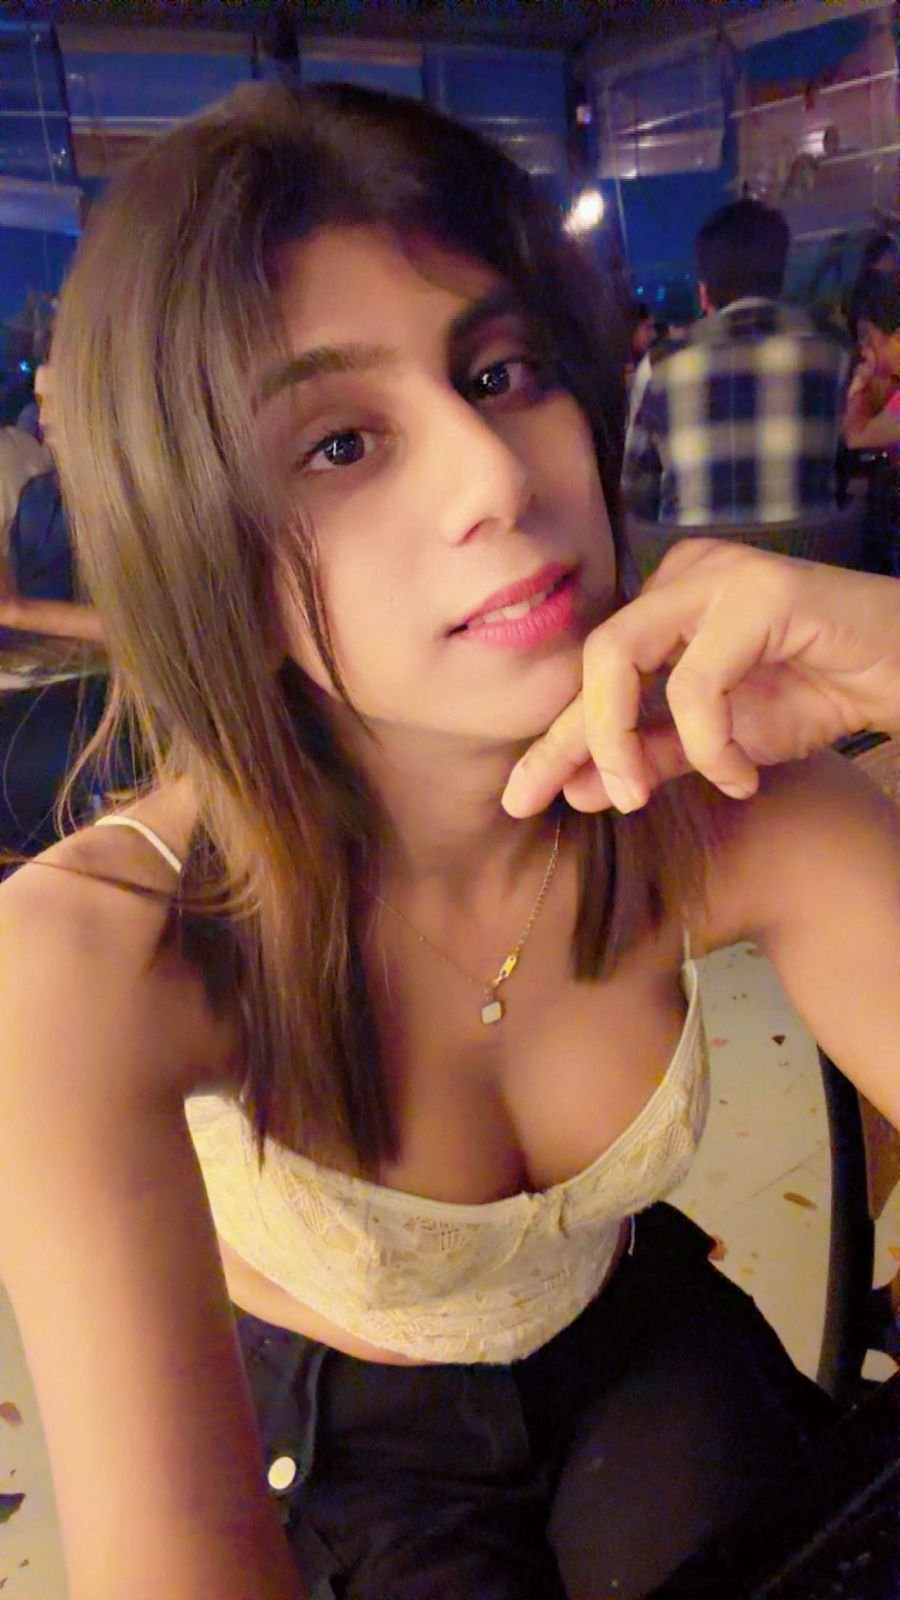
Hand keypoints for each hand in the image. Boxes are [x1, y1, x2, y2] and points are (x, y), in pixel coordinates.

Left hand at [501, 541, 899, 817]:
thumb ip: (650, 757)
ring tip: (640, 795)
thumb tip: (575, 788)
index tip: (522, 798)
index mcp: (667, 603)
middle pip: (595, 657)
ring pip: (623, 655)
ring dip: (622, 739)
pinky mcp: (759, 591)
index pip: (595, 672)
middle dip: (574, 738)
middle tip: (579, 802)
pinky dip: (707, 742)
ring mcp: (719, 575)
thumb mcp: (718, 744)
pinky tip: (739, 775)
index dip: (556, 737)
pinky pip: (695, 680)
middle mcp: (684, 575)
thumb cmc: (819, 694)